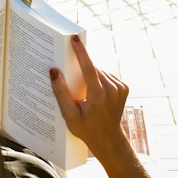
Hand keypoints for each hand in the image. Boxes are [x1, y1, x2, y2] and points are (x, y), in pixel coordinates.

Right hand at [49, 36, 128, 160]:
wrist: (108, 140)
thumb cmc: (86, 129)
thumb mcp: (69, 115)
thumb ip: (61, 93)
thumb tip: (54, 71)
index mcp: (98, 96)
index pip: (89, 67)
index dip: (81, 52)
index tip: (75, 38)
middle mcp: (112, 90)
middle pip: (93, 68)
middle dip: (82, 69)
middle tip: (75, 81)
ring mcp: (120, 88)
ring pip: (100, 71)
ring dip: (91, 75)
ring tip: (86, 92)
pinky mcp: (124, 87)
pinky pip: (107, 75)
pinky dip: (100, 79)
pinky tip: (96, 92)